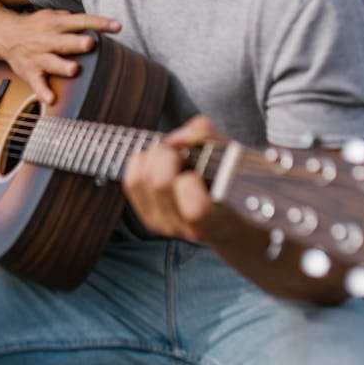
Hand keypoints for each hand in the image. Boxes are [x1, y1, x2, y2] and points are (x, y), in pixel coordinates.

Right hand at [0, 9, 121, 104]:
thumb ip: (72, 19)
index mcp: (56, 24)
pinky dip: (43, 92)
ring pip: (51, 62)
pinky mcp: (30, 72)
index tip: (117, 26)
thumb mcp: (52, 15)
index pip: (81, 21)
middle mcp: (46, 40)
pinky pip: (37, 83)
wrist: (4, 34)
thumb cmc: (35, 26)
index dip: (99, 23)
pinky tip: (51, 99)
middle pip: (64, 41)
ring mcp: (38, 57)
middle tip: (90, 44)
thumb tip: (97, 24)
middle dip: (77, 43)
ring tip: (74, 69)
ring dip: (62, 66)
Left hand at [123, 115, 228, 241]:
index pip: (195, 209)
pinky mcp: (146, 216)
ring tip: (173, 157)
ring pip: (139, 180)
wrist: (228, 213)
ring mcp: (162, 225)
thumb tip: (179, 137)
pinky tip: (159, 162)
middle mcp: (184, 228)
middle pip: (159, 183)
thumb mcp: (232, 155)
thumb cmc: (233, 180)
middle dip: (169, 155)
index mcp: (213, 220)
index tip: (201, 169)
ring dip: (153, 158)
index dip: (191, 180)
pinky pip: (131, 182)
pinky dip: (142, 163)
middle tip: (183, 153)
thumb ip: (210, 137)